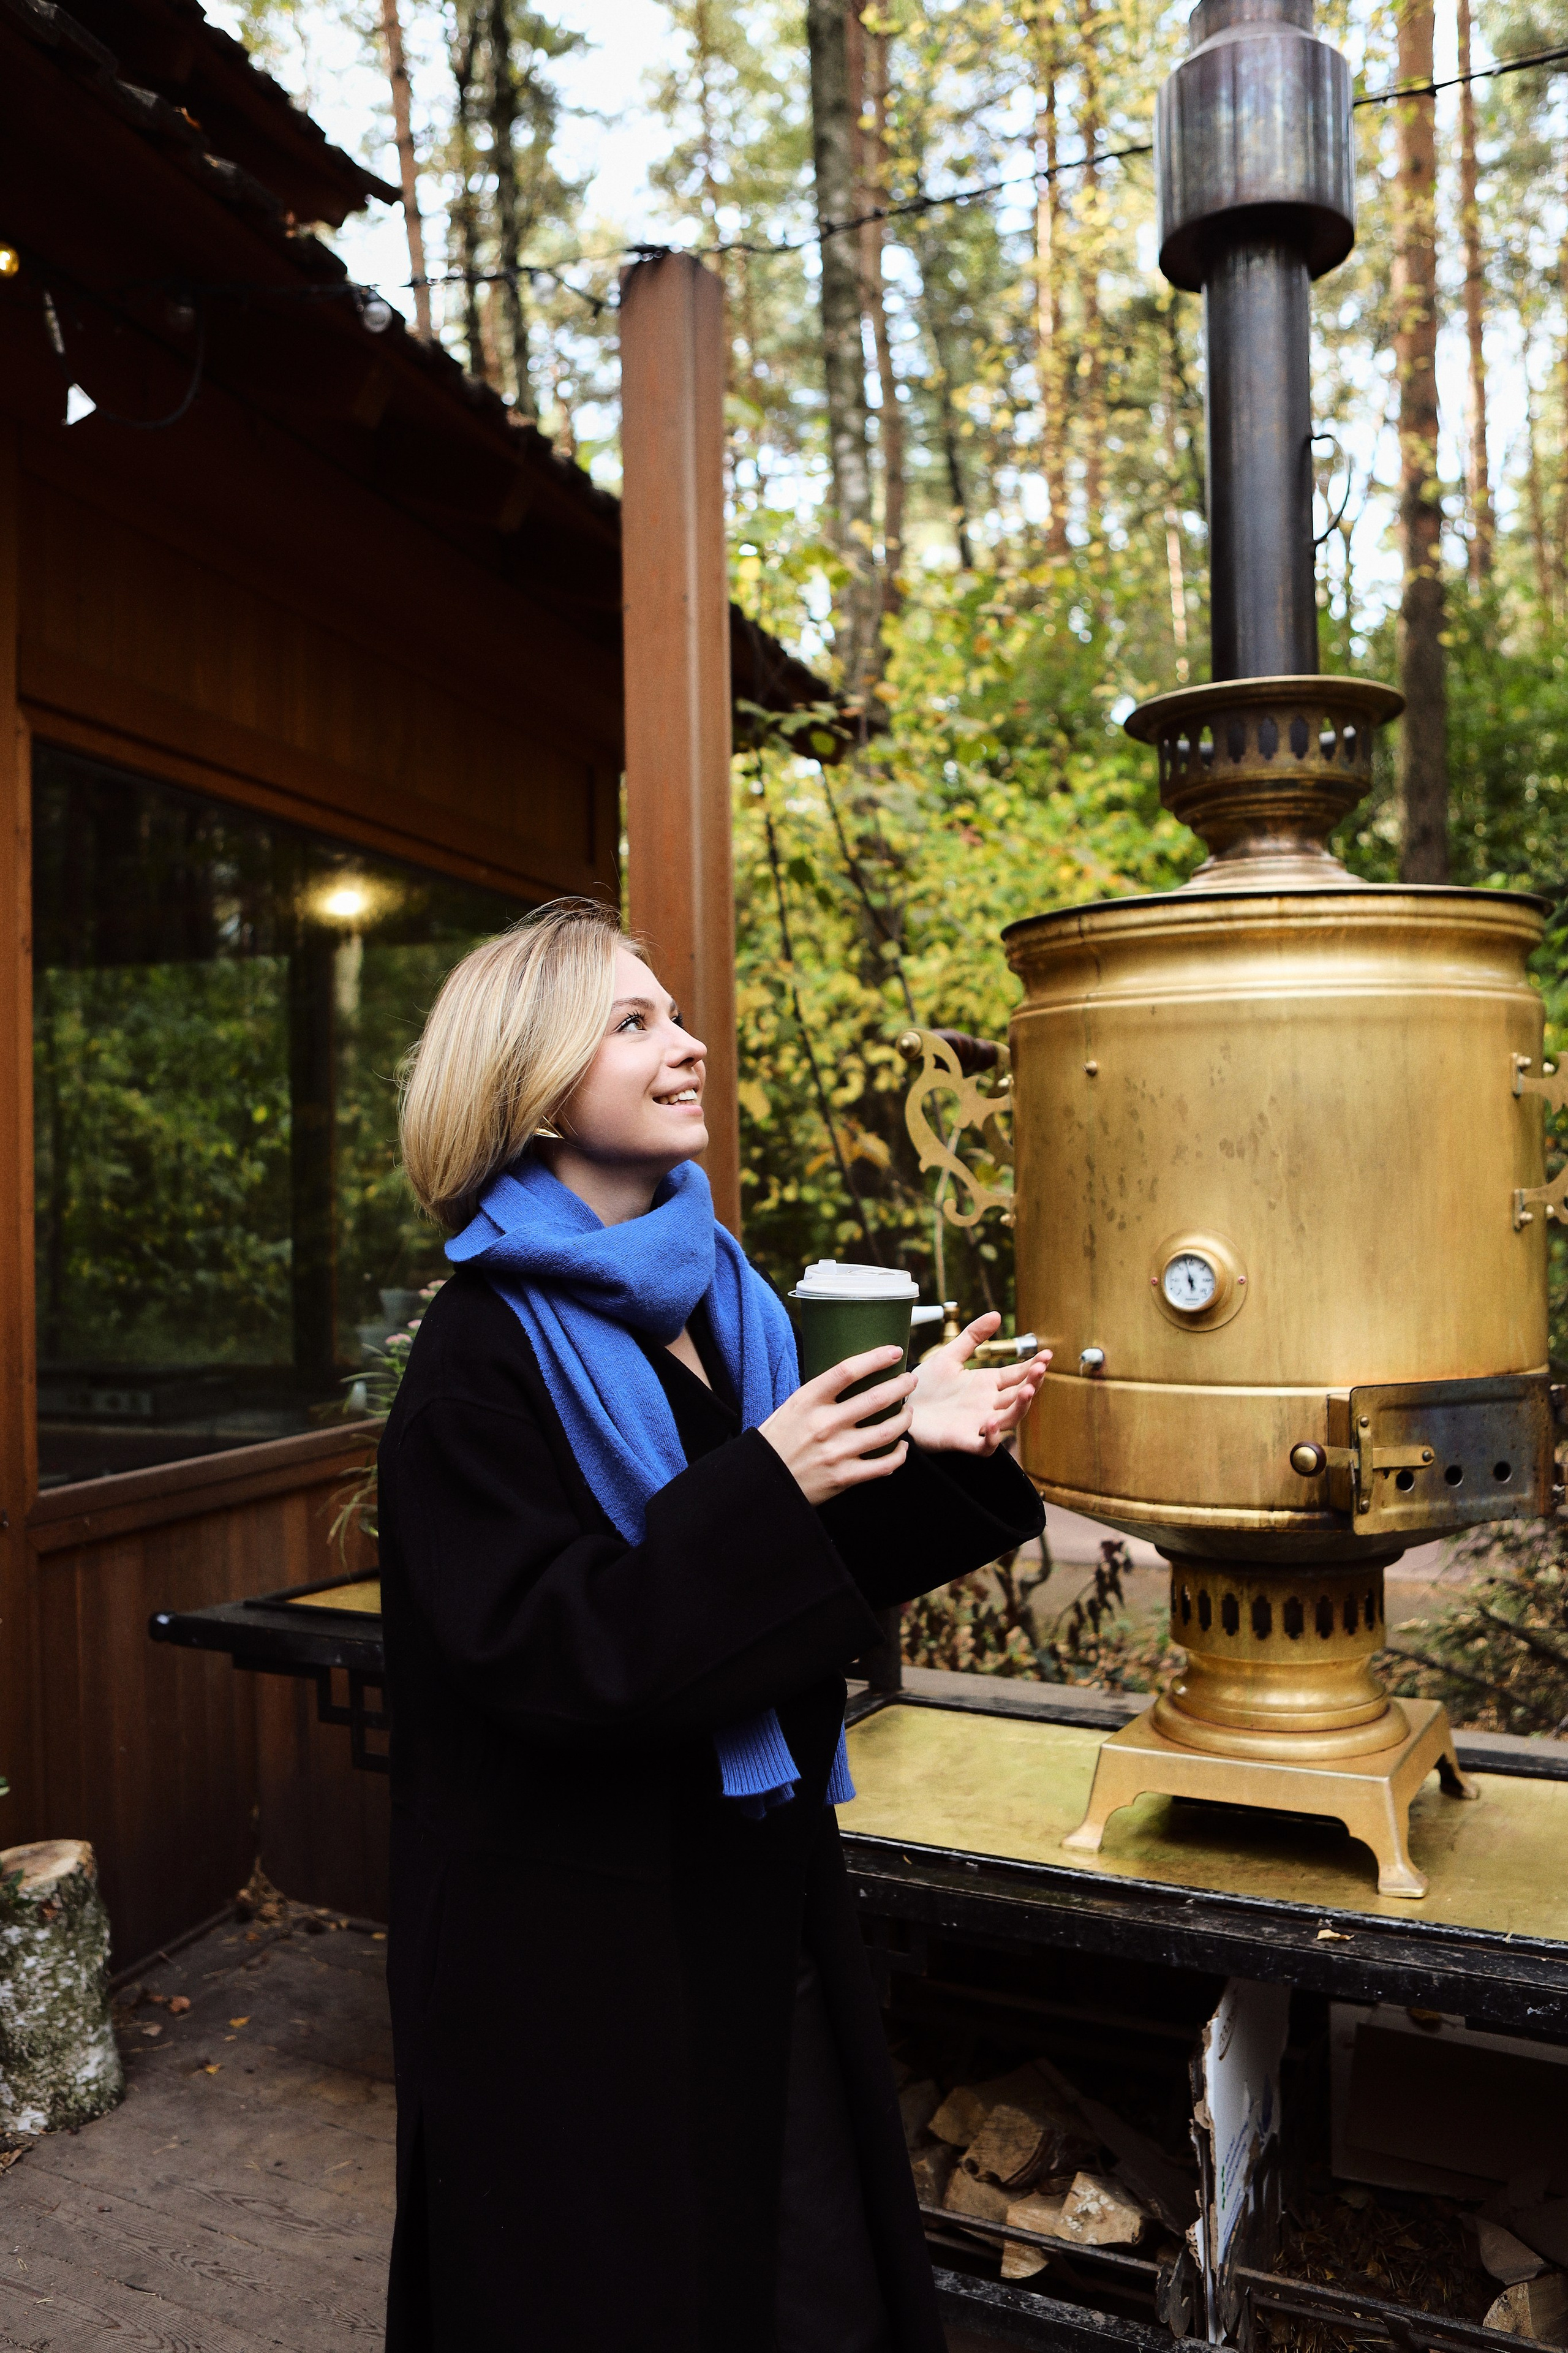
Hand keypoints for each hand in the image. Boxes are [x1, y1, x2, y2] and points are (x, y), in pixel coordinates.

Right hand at [758, 1347, 916, 1505]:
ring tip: (908, 1412)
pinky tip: (902, 1447)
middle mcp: (823, 1424)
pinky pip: (883, 1465)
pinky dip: (899, 1455)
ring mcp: (835, 1452)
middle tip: (911, 1380)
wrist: (763, 1481)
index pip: (848, 1371)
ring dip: (905, 1419)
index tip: (895, 1351)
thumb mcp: (792, 1407)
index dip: (876, 1358)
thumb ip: (820, 1394)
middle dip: (902, 1386)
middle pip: (876, 1398)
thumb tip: (855, 1377)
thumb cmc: (779, 1440)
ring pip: (887, 1431)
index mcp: (808, 1400)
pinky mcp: (843, 1477)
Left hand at [909, 1313, 1050, 1455]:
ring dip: (1020, 1407)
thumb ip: (972, 1336)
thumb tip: (997, 1314)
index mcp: (986, 1384)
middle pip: (1018, 1396)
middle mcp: (987, 1404)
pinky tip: (992, 1423)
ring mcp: (977, 1424)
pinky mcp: (963, 1440)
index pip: (1017, 1375)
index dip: (1033, 1366)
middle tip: (1040, 1369)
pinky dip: (992, 1438)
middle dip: (1032, 1383)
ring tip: (1026, 1391)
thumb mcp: (949, 1355)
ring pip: (1008, 1420)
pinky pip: (984, 1446)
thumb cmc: (926, 1384)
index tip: (1046, 1355)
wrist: (900, 1406)